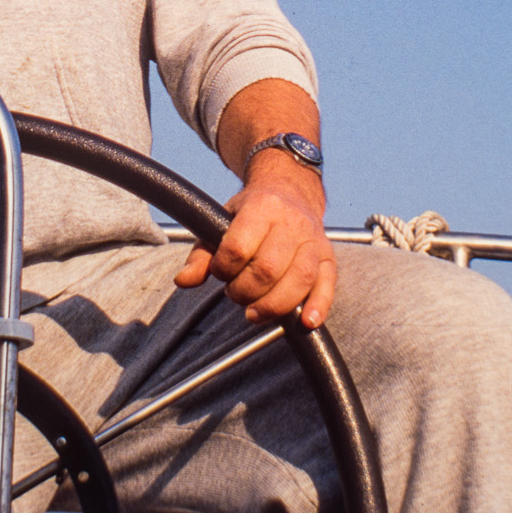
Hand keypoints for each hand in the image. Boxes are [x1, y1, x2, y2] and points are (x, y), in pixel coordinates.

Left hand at [174, 155, 336, 327]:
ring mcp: (313, 239)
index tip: (220, 272)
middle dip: (245, 291)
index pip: (238, 248)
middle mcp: (291, 222)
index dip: (224, 269)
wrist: (290, 191)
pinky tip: (305, 322)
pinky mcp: (328, 255)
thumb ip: (201, 254)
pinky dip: (318, 306)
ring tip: (255, 312)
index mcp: (261, 207)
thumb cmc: (251, 212)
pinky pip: (327, 284)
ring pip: (299, 279)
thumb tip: (184, 281)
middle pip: (268, 269)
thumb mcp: (221, 222)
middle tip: (235, 293)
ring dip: (274, 305)